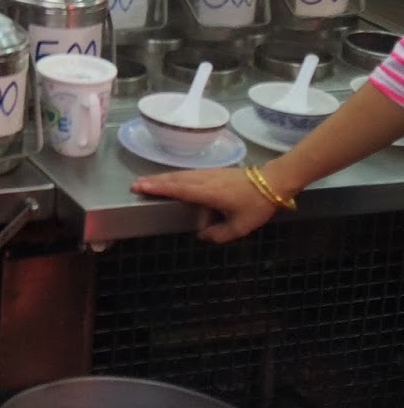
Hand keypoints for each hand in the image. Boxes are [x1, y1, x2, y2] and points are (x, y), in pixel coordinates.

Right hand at [131, 167, 275, 241]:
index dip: (158, 188)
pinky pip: (189, 174)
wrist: (272, 182)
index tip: (140, 187)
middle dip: (154, 181)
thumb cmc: (256, 205)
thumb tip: (202, 235)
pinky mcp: (214, 172)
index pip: (178, 189)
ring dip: (162, 178)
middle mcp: (204, 180)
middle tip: (135, 184)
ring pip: (181, 175)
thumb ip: (219, 233)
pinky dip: (175, 176)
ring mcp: (209, 174)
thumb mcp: (240, 226)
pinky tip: (171, 179)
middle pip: (175, 179)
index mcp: (207, 192)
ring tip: (147, 181)